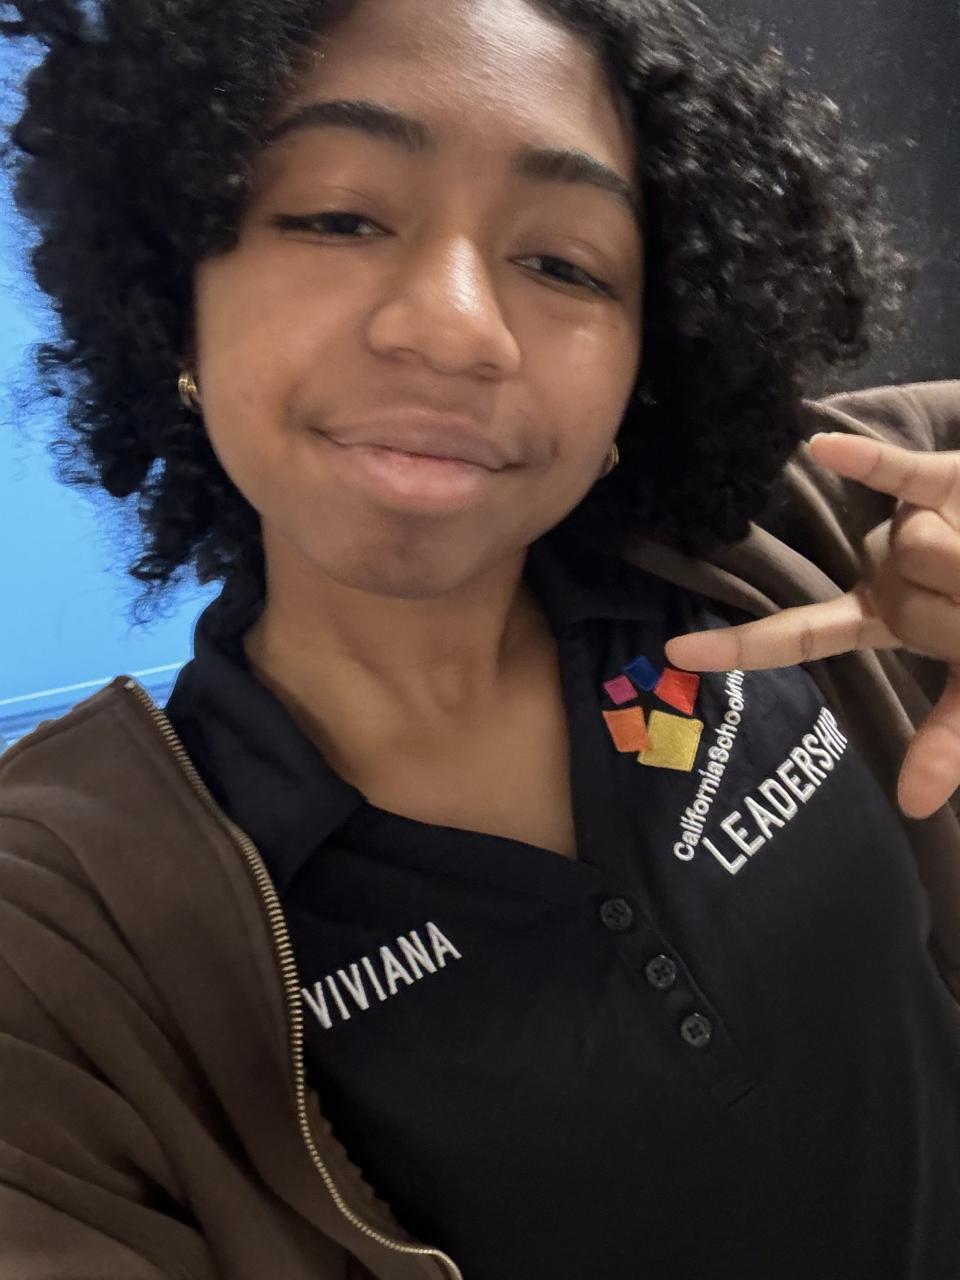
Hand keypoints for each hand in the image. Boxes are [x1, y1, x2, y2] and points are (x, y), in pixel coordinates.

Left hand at [664, 433, 959, 819]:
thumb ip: (950, 715)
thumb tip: (918, 775)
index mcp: (884, 621)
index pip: (801, 637)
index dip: (743, 647)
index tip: (676, 651)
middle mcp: (885, 573)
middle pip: (902, 608)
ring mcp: (912, 525)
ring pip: (918, 553)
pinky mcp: (943, 480)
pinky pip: (901, 474)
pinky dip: (867, 465)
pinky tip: (822, 447)